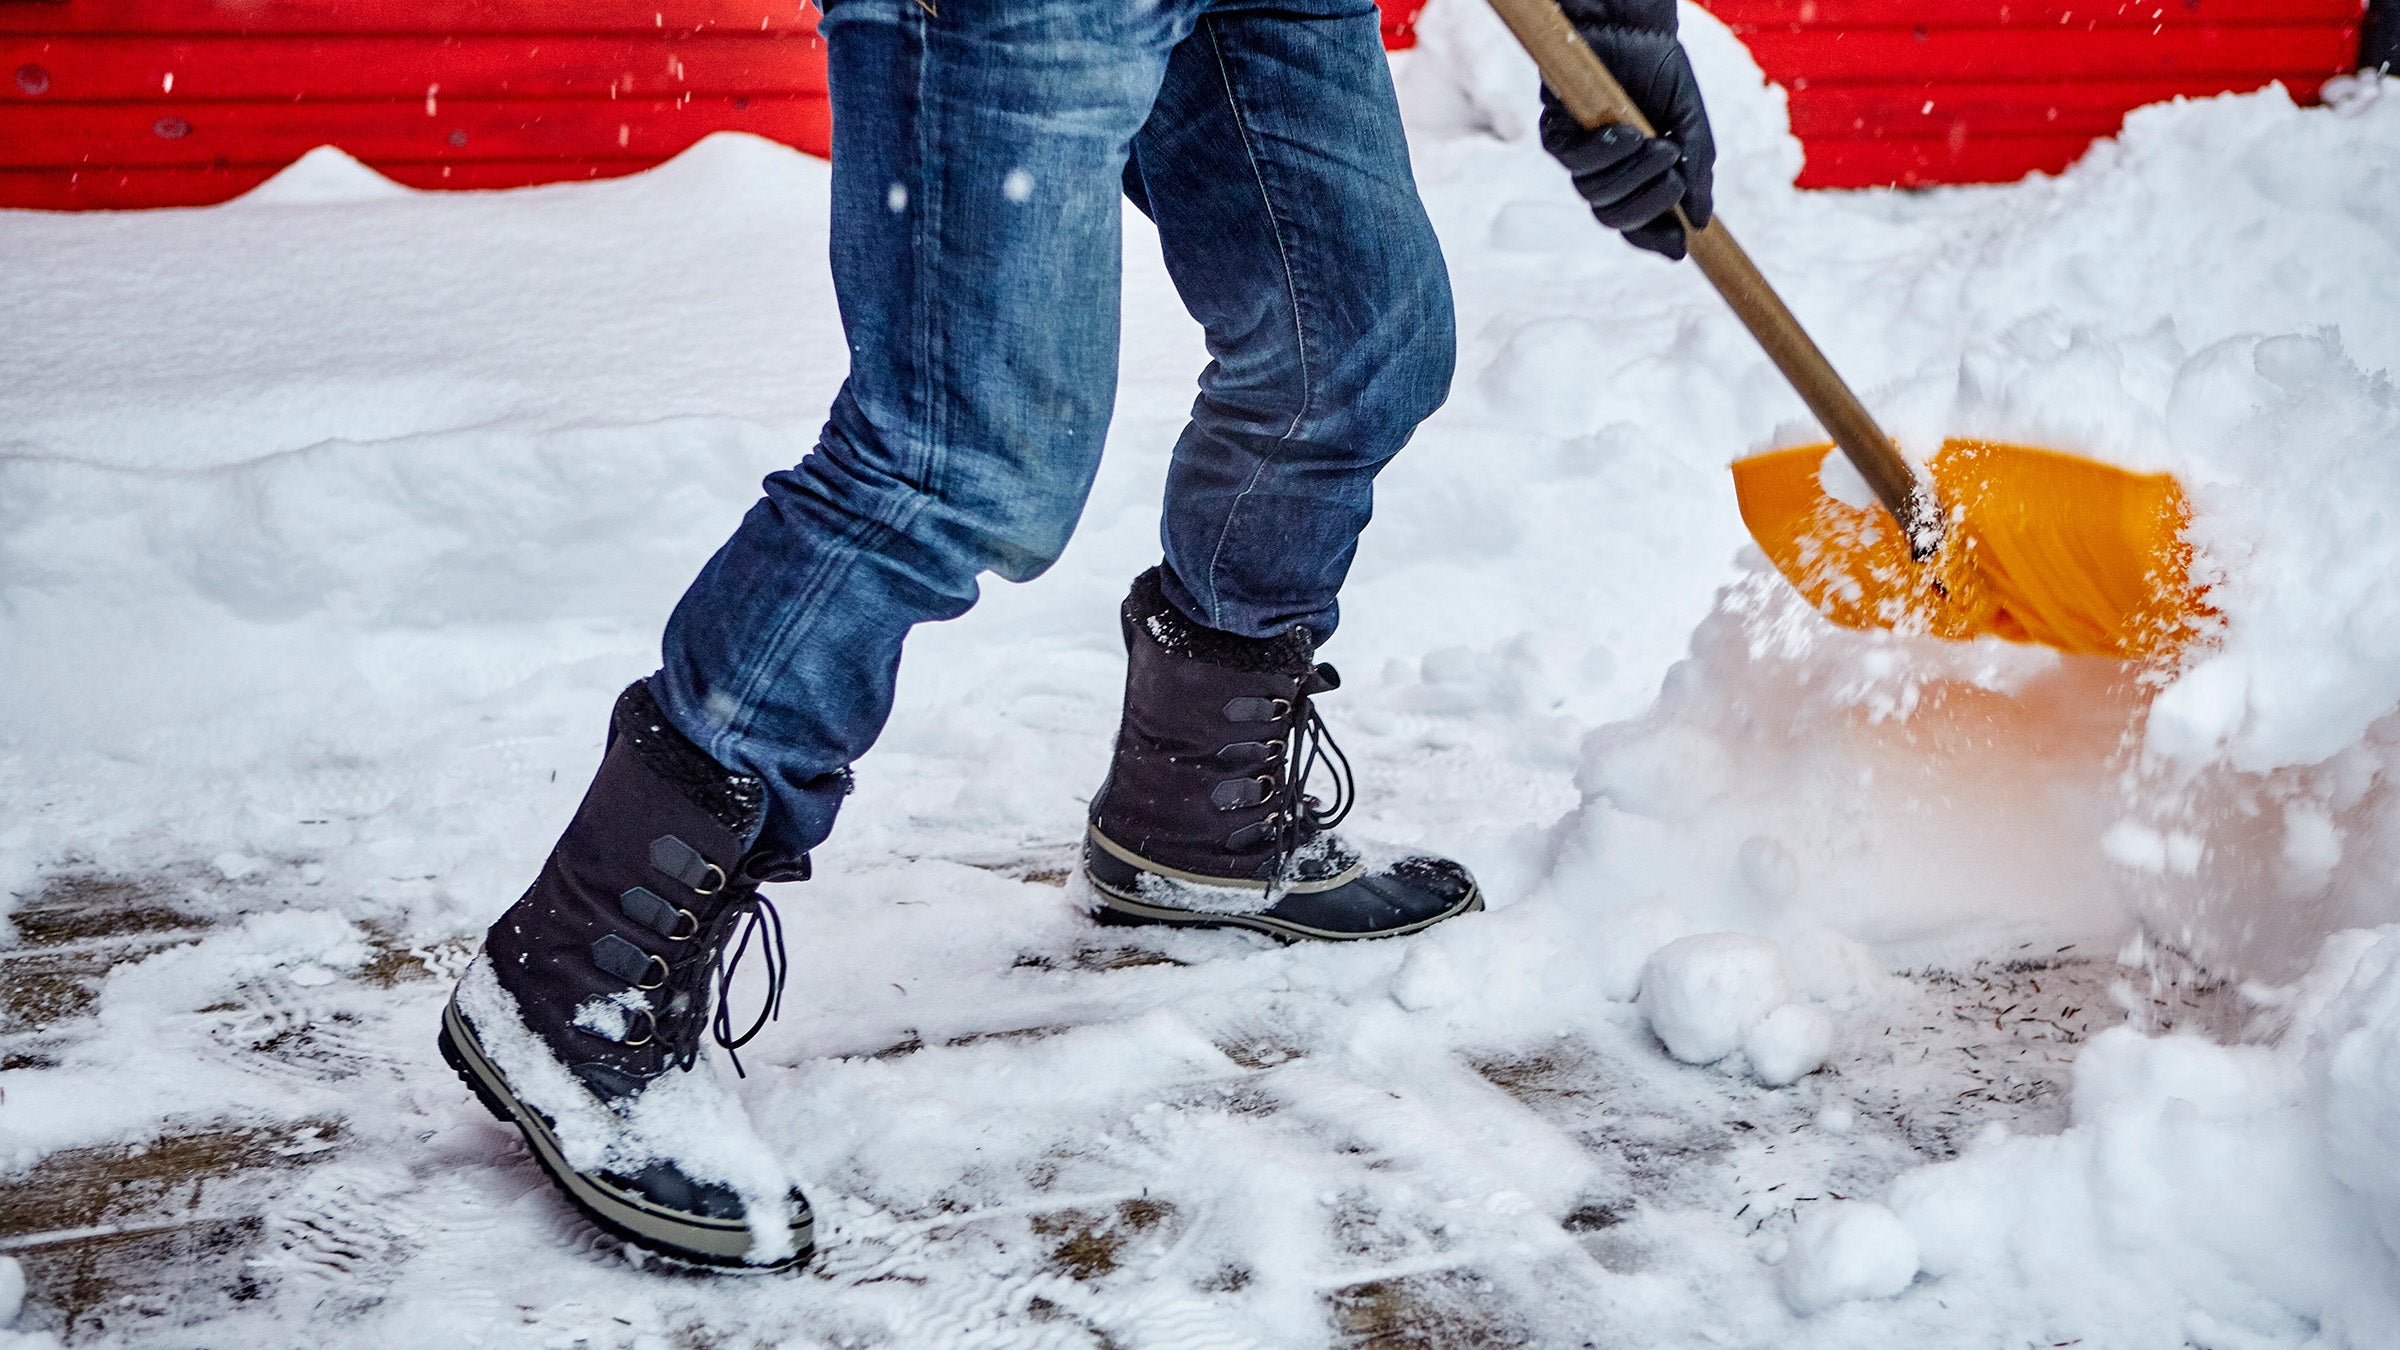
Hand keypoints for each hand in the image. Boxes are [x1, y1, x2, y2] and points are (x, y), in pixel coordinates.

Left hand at [1537, 0, 1715, 259]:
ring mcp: (1578, 154)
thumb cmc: (1662, 74)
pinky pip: (1569, 160)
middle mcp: (1604, 172)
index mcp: (1636, 178)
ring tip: (1659, 144)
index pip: (1638, 225)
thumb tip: (1702, 222)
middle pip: (1612, 218)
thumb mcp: (1690, 126)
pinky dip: (1600, 153)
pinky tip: (1625, 134)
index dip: (1655, 241)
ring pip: (1592, 194)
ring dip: (1630, 175)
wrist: (1636, 27)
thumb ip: (1696, 172)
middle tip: (1675, 178)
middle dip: (1647, 206)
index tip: (1680, 247)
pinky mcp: (1554, 130)